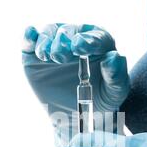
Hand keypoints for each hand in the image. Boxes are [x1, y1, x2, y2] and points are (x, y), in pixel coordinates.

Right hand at [22, 24, 128, 145]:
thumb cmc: (100, 100)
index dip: (87, 40)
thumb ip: (117, 75)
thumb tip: (113, 57)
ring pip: (49, 32)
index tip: (80, 47)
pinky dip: (29, 36)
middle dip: (63, 41)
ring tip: (47, 56)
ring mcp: (54, 45)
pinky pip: (31, 40)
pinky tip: (30, 35)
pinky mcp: (35, 54)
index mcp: (99, 44)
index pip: (95, 36)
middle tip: (60, 57)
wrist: (76, 116)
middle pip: (70, 31)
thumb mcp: (114, 93)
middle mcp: (76, 38)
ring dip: (46, 41)